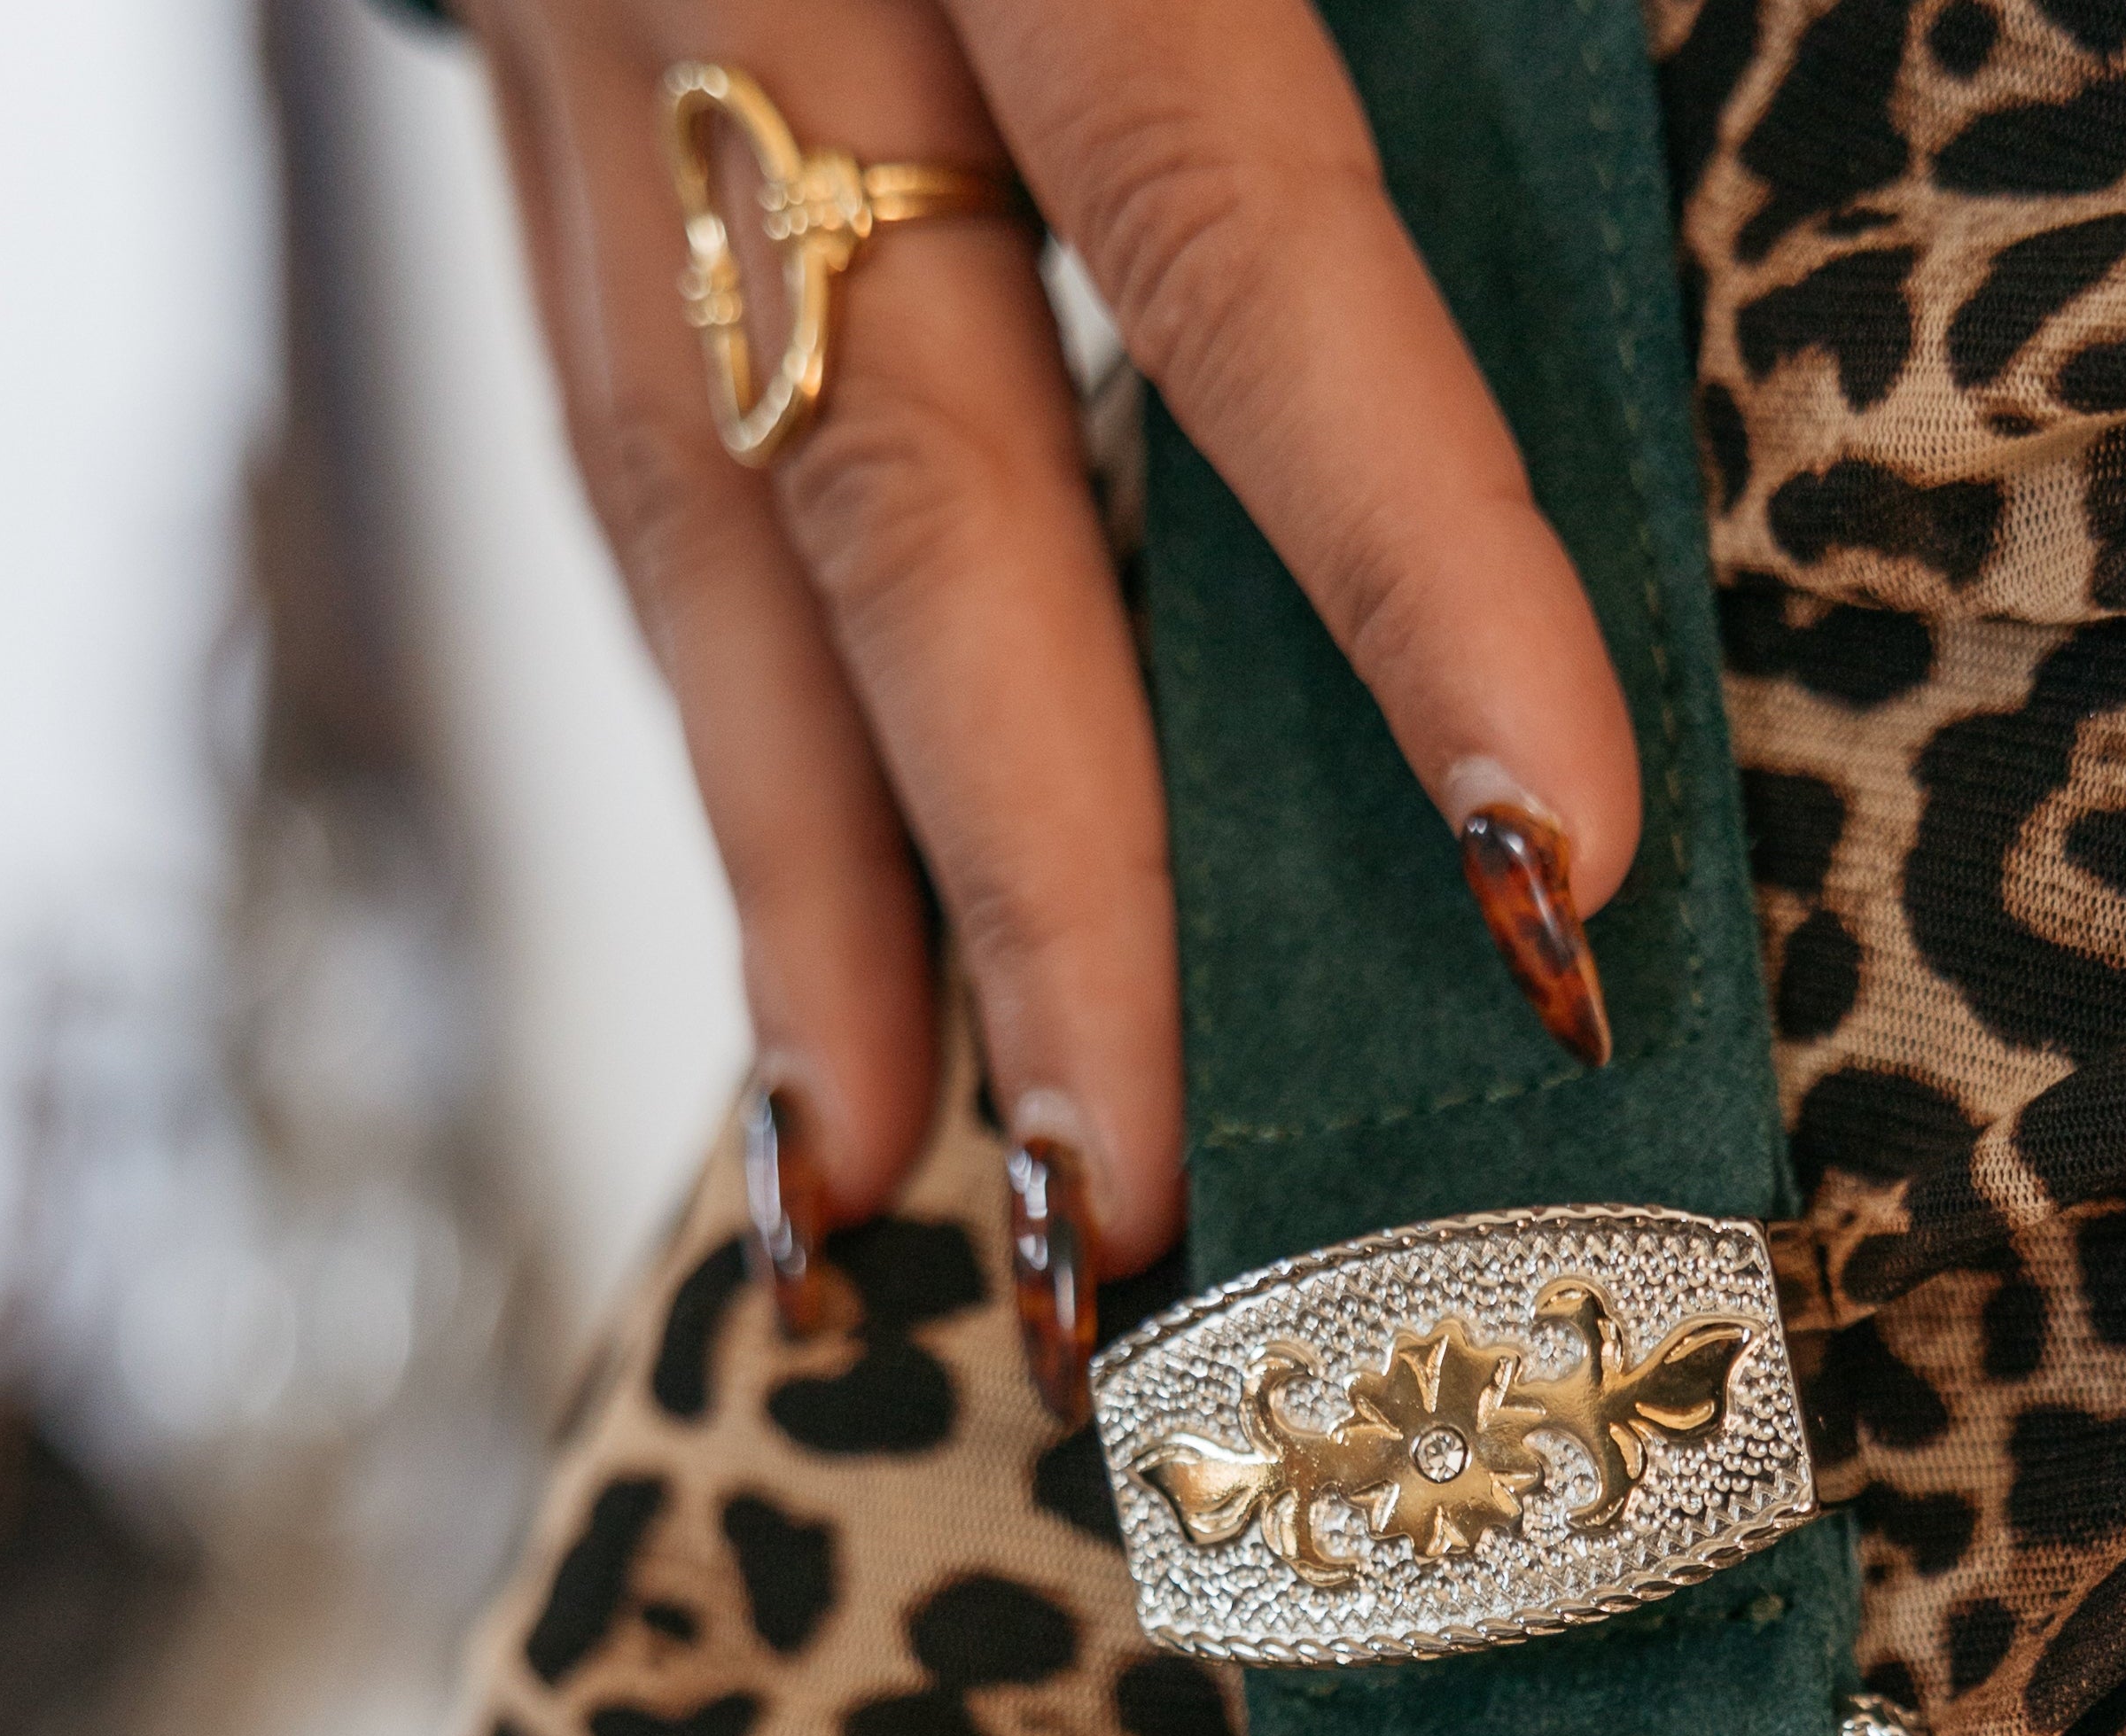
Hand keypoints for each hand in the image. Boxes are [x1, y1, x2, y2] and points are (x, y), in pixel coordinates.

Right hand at [463, 0, 1639, 1396]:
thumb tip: (1606, 223)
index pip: (1239, 217)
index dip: (1401, 560)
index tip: (1554, 863)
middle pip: (927, 485)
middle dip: (1052, 885)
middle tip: (1159, 1215)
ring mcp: (601, 47)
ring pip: (720, 542)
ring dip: (833, 927)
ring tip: (934, 1227)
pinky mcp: (519, 108)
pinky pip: (624, 479)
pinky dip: (730, 776)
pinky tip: (813, 1032)